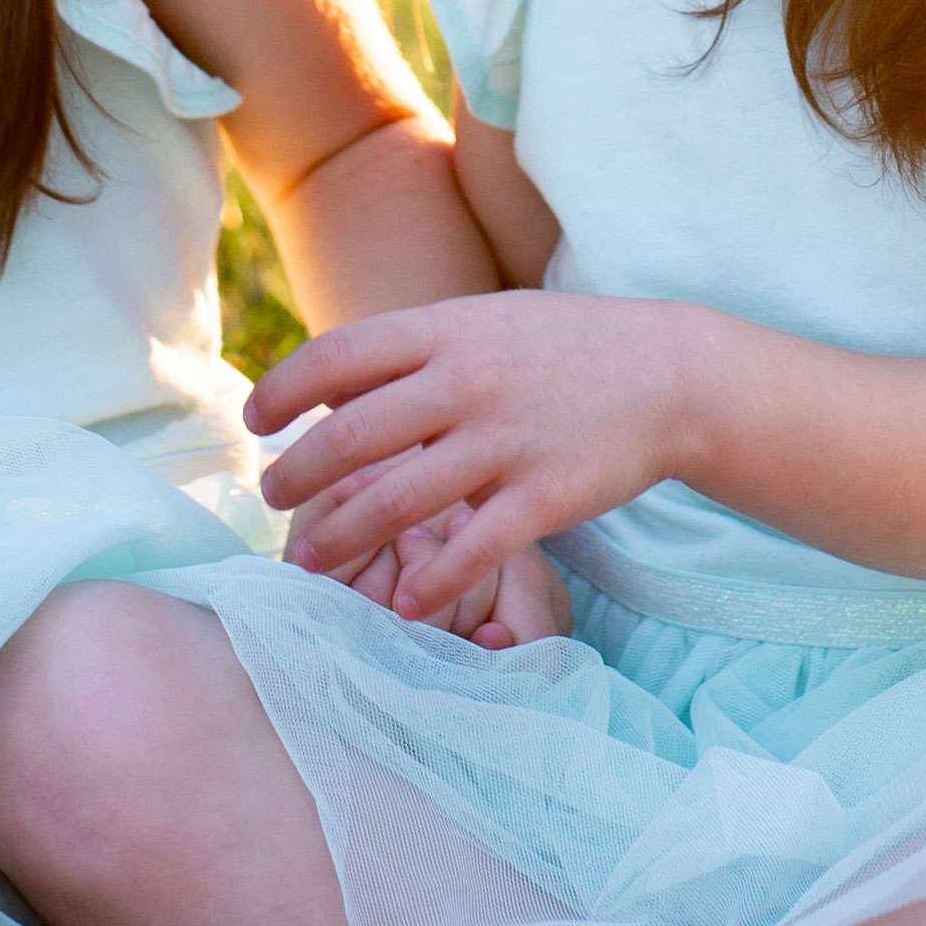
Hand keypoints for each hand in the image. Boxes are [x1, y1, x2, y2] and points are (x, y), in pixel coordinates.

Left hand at [250, 291, 696, 626]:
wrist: (670, 374)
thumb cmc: (563, 348)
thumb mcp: (484, 322)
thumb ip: (410, 351)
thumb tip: (325, 385)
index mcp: (447, 331)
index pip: (336, 357)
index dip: (282, 391)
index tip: (255, 422)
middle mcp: (468, 383)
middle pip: (351, 437)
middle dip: (297, 476)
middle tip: (271, 500)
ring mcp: (506, 442)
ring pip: (398, 501)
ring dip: (340, 536)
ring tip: (307, 560)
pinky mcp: (545, 497)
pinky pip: (472, 549)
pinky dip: (430, 582)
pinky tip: (402, 604)